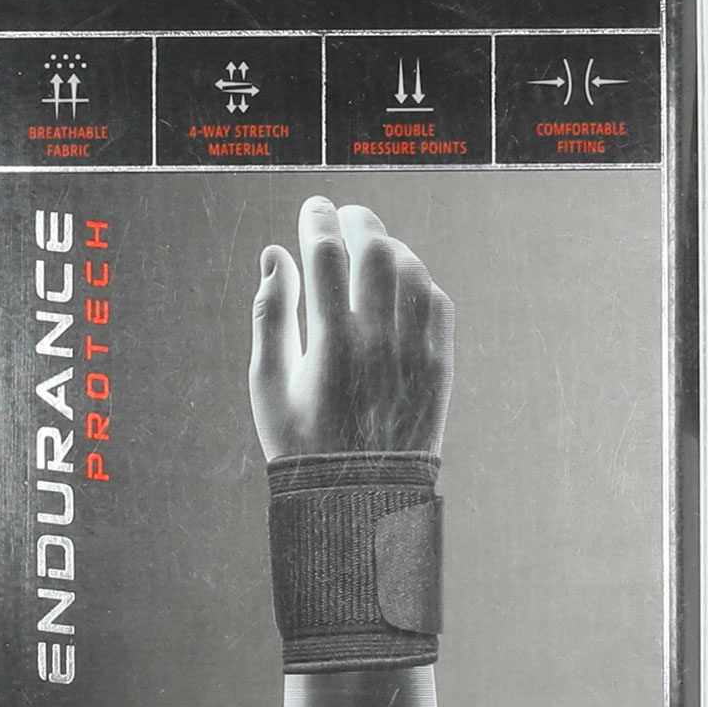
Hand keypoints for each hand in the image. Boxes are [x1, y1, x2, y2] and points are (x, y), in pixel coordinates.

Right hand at [249, 196, 453, 461]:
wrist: (359, 498)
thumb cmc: (301, 441)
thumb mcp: (267, 383)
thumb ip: (270, 312)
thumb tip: (275, 253)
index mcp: (329, 342)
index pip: (326, 254)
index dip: (318, 220)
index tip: (312, 208)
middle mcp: (377, 340)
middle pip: (375, 250)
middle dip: (357, 221)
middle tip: (344, 216)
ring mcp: (415, 352)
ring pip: (411, 271)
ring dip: (390, 248)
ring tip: (370, 248)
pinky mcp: (440, 366)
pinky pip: (438, 303)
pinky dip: (419, 281)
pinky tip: (400, 283)